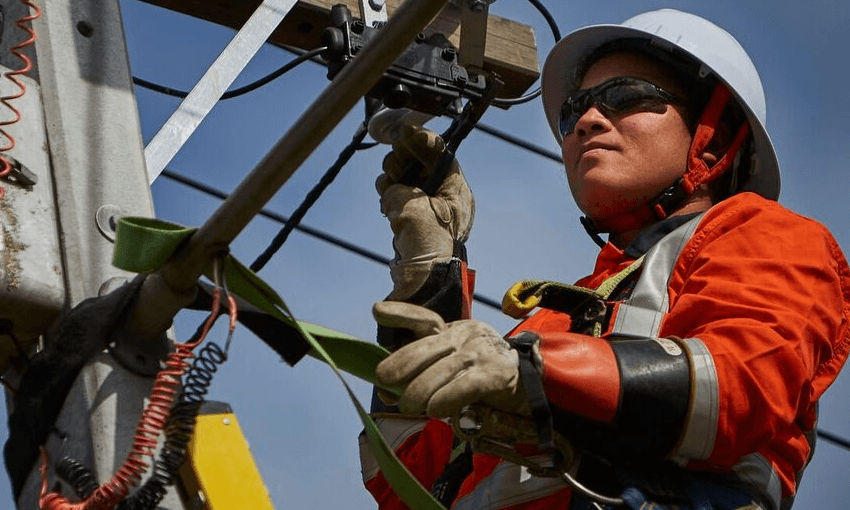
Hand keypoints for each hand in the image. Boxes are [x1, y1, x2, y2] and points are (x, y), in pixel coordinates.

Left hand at [373, 301, 527, 417]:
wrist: (531, 385)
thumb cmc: (483, 377)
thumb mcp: (452, 368)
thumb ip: (421, 375)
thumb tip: (386, 392)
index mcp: (455, 330)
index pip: (425, 318)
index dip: (401, 314)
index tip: (377, 310)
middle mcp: (467, 336)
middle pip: (427, 347)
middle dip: (402, 363)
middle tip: (383, 380)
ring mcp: (481, 354)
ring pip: (443, 370)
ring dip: (420, 389)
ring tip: (407, 406)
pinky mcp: (496, 375)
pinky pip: (466, 387)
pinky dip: (447, 398)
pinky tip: (434, 410)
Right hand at [376, 125, 473, 299]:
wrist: (421, 281)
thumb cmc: (426, 245)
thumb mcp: (413, 207)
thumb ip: (402, 184)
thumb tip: (393, 182)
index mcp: (456, 190)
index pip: (440, 152)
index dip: (419, 140)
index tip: (403, 133)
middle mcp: (445, 196)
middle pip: (420, 160)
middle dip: (403, 159)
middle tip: (395, 168)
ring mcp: (429, 206)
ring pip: (406, 175)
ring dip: (393, 176)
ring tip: (389, 188)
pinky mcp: (414, 217)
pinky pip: (399, 192)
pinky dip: (389, 191)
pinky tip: (386, 199)